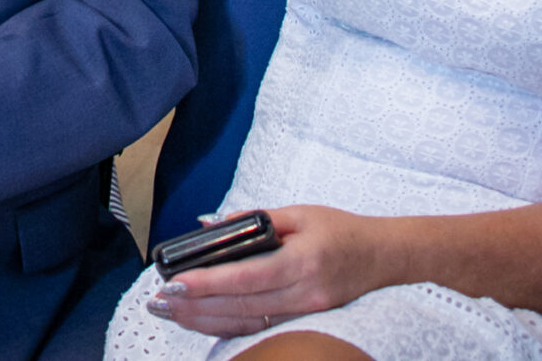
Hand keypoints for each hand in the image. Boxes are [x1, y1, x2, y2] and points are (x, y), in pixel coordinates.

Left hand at [145, 207, 385, 337]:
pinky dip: (225, 327)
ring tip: (169, 313)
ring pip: (246, 323)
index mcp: (303, 260)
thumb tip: (208, 225)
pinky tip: (199, 321)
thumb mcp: (299, 213)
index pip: (247, 277)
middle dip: (195, 305)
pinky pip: (258, 329)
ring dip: (203, 321)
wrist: (383, 258)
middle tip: (159, 301)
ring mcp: (306, 313)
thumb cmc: (340, 230)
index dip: (209, 283)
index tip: (175, 282)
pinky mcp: (304, 323)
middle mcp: (304, 293)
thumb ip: (253, 220)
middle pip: (241, 306)